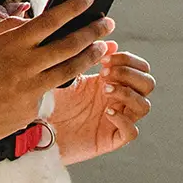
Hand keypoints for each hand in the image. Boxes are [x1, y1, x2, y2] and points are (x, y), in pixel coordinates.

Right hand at [0, 0, 113, 157]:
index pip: (51, 20)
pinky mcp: (32, 109)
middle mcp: (25, 65)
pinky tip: (53, 80)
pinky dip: (52, 84)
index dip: (73, 7)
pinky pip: (47, 92)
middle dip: (93, 31)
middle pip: (70, 44)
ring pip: (70, 70)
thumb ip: (4, 28)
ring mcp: (31, 89)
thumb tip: (28, 20)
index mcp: (10, 44)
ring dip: (90, 57)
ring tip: (102, 49)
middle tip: (107, 24)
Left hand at [48, 42, 153, 163]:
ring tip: (104, 90)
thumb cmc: (49, 102)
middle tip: (105, 73)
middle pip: (148, 84)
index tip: (105, 59)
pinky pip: (132, 132)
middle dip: (130, 74)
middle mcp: (118, 100)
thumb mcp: (67, 75)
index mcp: (111, 82)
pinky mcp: (110, 139)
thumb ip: (87, 58)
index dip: (128, 60)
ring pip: (144, 106)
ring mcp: (117, 120)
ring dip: (128, 93)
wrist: (34, 130)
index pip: (140, 67)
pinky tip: (106, 112)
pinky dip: (123, 120)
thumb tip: (110, 43)